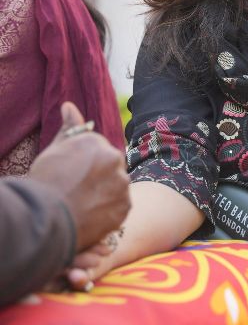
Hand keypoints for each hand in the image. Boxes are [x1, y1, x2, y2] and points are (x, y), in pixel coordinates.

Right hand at [28, 102, 130, 252]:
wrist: (46, 219)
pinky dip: (109, 210)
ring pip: (116, 186)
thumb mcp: (54, 151)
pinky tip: (91, 214)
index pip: (96, 149)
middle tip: (77, 191)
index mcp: (96, 141)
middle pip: (109, 166)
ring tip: (83, 204)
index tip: (71, 175)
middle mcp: (114, 158)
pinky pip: (119, 205)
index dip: (82, 165)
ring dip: (105, 193)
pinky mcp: (125, 206)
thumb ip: (69, 128)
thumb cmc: (45, 183)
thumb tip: (69, 105)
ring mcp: (121, 183)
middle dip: (98, 176)